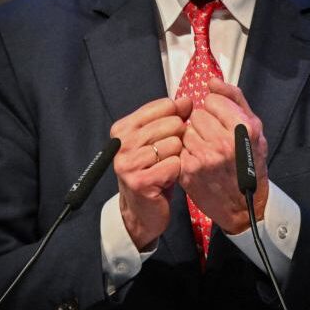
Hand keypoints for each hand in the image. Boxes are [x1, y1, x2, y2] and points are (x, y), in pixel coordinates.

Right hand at [110, 96, 193, 249]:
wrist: (142, 209)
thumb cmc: (152, 170)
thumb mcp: (158, 139)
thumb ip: (171, 117)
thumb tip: (187, 100)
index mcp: (123, 128)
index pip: (163, 106)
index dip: (177, 117)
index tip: (173, 131)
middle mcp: (122, 143)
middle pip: (171, 124)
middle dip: (178, 139)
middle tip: (168, 155)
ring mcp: (128, 163)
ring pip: (174, 144)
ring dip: (177, 157)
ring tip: (166, 167)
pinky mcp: (139, 181)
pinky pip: (174, 165)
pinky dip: (177, 171)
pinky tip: (167, 178)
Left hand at [179, 78, 268, 233]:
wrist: (244, 205)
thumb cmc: (251, 163)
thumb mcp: (255, 128)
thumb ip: (234, 99)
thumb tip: (212, 81)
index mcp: (242, 128)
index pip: (211, 100)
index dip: (215, 110)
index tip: (222, 122)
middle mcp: (223, 142)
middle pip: (196, 114)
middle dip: (203, 123)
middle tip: (214, 138)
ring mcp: (204, 158)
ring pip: (185, 130)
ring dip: (193, 138)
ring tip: (207, 150)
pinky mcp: (188, 171)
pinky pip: (179, 148)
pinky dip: (186, 152)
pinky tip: (198, 161)